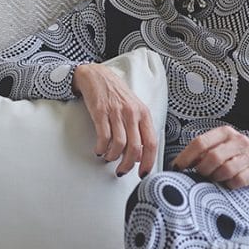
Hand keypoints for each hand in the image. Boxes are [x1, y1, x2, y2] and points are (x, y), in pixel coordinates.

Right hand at [72, 63, 156, 177]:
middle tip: (122, 170)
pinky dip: (101, 148)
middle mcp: (132, 113)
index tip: (143, 173)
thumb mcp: (133, 110)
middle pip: (135, 147)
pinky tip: (99, 149)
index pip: (151, 142)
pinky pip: (103, 137)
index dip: (149, 162)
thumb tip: (140, 156)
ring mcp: (116, 112)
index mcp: (143, 113)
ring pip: (119, 144)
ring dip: (113, 156)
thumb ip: (138, 131)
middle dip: (128, 165)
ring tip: (108, 157)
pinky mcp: (100, 112)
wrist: (97, 76)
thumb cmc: (116, 94)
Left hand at [170, 126, 248, 188]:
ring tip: (217, 177)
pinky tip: (230, 182)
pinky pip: (238, 180)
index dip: (186, 156)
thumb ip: (203, 152)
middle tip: (202, 174)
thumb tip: (180, 163)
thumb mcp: (221, 147)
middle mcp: (237, 141)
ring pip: (225, 170)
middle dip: (203, 169)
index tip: (178, 167)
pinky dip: (230, 184)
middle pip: (212, 157)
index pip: (200, 142)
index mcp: (224, 133)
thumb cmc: (238, 155)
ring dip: (217, 178)